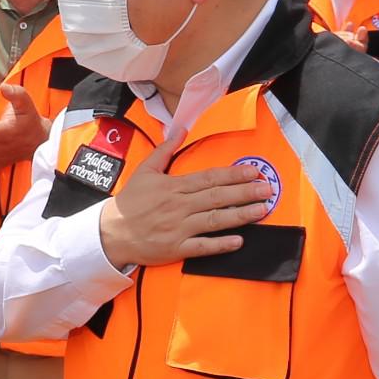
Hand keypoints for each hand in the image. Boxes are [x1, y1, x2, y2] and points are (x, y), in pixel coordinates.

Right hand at [95, 134, 273, 269]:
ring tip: (262, 211)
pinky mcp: (176, 248)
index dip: (233, 175)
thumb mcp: (144, 171)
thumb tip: (179, 130)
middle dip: (245, 193)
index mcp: (173, 186)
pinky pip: (202, 247)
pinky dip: (220, 244)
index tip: (252, 172)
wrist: (110, 233)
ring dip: (240, 216)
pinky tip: (238, 241)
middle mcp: (179, 206)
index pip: (209, 178)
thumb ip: (164, 150)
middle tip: (267, 189)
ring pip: (214, 220)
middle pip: (217, 197)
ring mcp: (178, 228)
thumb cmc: (129, 202)